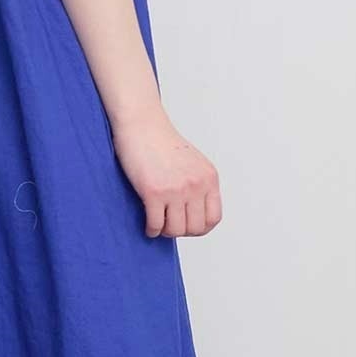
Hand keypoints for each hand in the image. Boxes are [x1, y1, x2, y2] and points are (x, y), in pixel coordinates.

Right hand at [110, 110, 222, 238]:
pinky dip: (151, 230)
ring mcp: (175, 189)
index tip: (187, 225)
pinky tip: (148, 225)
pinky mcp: (153, 192)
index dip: (200, 228)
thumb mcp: (193, 163)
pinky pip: (156, 224)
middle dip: (181, 231)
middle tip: (169, 225)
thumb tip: (194, 214)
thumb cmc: (161, 142)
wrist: (141, 125)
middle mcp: (196, 185)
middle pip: (195, 228)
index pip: (213, 218)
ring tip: (158, 225)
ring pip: (176, 229)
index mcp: (208, 178)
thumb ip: (198, 185)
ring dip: (165, 232)